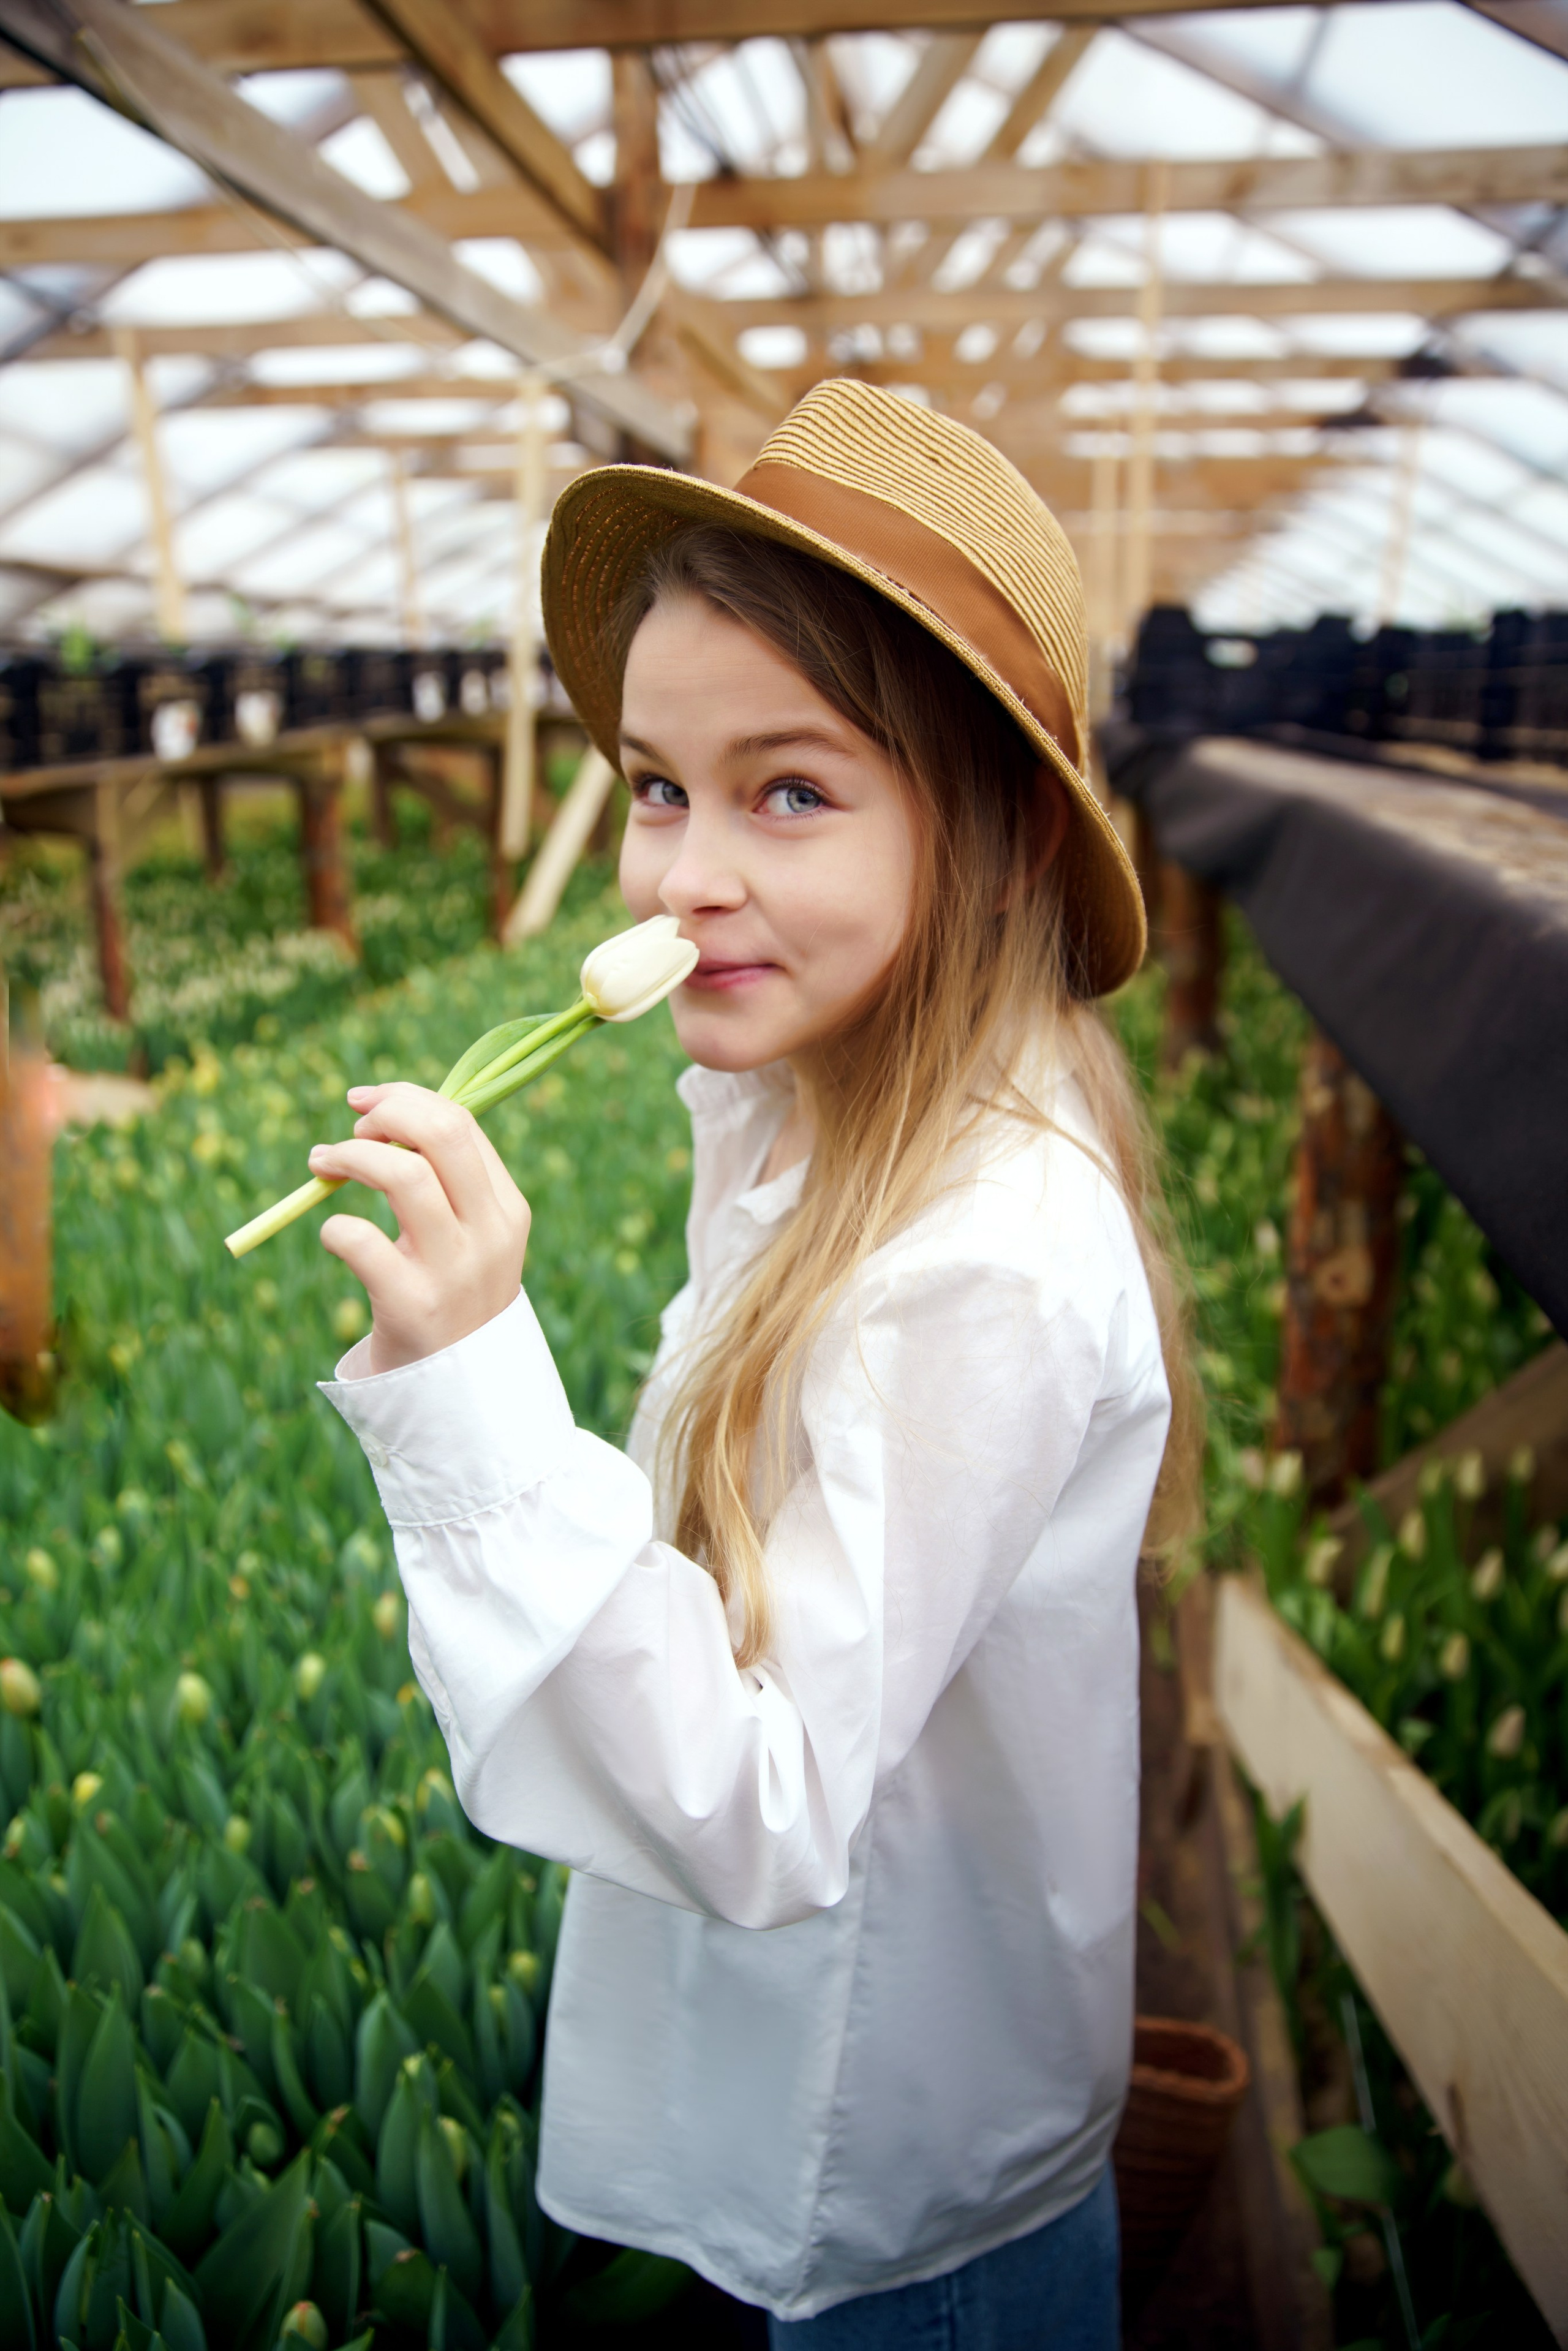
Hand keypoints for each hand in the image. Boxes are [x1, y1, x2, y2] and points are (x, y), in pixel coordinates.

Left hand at [309, 1083, 530, 1373]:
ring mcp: (453, 1270)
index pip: (460, 1122)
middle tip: (350, 1127)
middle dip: (385, 1112)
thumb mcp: (472, 1239)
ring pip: (400, 1173)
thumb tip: (381, 1114)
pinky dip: (332, 1228)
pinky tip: (332, 1237)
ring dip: (348, 1155)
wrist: (459, 1393)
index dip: (404, 1099)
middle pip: (440, 1132)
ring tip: (322, 1165)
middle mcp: (488, 1234)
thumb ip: (446, 1182)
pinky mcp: (411, 1305)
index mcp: (508, 1209)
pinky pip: (358, 1239)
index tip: (365, 1105)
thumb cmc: (452, 1299)